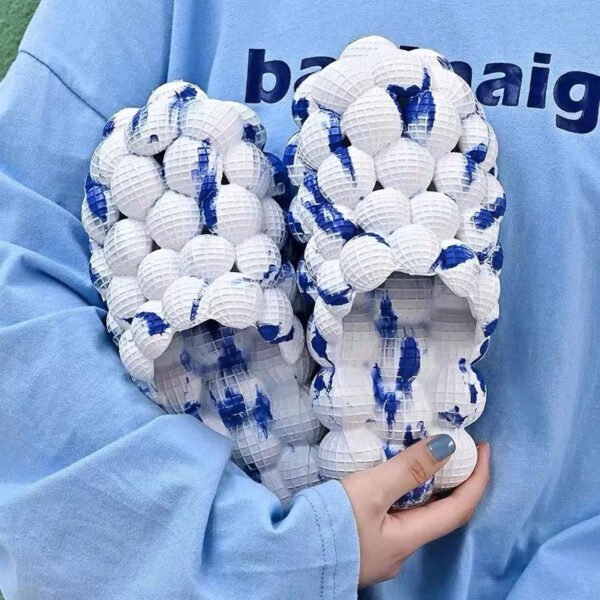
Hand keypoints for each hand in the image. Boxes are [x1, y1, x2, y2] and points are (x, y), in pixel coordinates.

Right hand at [342, 435, 489, 587]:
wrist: (286, 559)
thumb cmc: (331, 525)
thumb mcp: (370, 491)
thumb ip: (408, 468)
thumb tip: (449, 446)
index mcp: (409, 538)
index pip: (459, 508)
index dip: (477, 479)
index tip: (485, 449)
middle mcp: (400, 550)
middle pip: (438, 514)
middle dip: (453, 483)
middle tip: (455, 450)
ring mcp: (381, 551)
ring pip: (414, 516)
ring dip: (425, 489)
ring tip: (421, 459)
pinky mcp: (362, 546)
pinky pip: (393, 517)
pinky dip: (402, 495)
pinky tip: (387, 483)